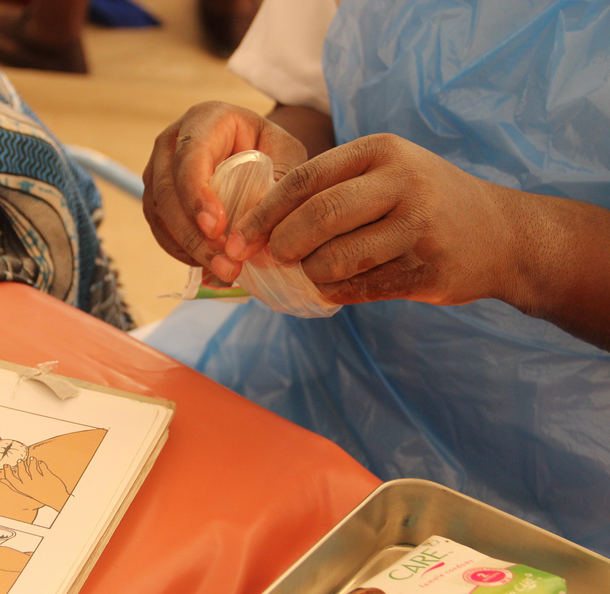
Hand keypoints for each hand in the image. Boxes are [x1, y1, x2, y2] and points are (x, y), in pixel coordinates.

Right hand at [1, 457, 68, 510]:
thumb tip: (0, 479)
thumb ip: (12, 485)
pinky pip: (42, 466)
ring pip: (32, 467)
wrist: (56, 498)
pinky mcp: (48, 477)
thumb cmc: (37, 493)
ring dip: (31, 461)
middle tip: (20, 460)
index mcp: (23, 489)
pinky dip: (41, 463)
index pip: (11, 480)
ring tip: (32, 459)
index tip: (6, 465)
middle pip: (22, 472)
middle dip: (20, 465)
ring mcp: (40, 481)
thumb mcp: (24, 491)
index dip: (7, 471)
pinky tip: (40, 462)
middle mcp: (30, 485)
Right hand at [142, 101, 307, 276]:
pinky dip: (182, 250)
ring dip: (189, 248)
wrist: (255, 152)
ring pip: (159, 213)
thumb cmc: (272, 149)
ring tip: (224, 270)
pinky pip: (159, 229)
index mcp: (205, 119)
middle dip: (194, 233)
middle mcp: (172, 142)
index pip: (189, 156)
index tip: (216, 228)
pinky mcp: (156, 198)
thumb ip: (278, 184)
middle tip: (226, 264)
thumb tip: (261, 228)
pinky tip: (209, 264)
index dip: (197, 194)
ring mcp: (158, 170)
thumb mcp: (287, 156)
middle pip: (167, 190)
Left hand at [222, 133, 518, 306]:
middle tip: (271, 259)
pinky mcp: (429, 270)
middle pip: (315, 219)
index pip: (303, 180)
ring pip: (334, 260)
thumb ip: (330, 189)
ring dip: (312, 274)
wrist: (504, 235)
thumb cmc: (425, 201)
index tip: (238, 238)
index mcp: (381, 151)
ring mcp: (419, 227)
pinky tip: (337, 288)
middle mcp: (402, 182)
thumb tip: (257, 229)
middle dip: (281, 245)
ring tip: (315, 272)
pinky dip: (337, 293)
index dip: (263, 213)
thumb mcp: (386, 172)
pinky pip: (360, 289)